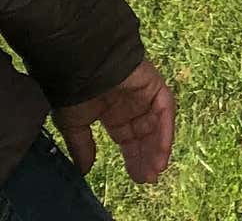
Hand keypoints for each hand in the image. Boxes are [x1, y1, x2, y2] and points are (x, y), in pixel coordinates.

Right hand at [53, 55, 175, 183]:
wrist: (82, 65)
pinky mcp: (155, 85)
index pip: (129, 139)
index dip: (134, 158)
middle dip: (147, 157)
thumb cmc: (74, 91)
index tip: (138, 178)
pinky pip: (165, 109)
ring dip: (158, 147)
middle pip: (145, 135)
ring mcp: (145, 94)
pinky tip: (161, 151)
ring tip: (156, 170)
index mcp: (114, 113)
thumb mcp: (74, 125)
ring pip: (157, 124)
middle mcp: (132, 104)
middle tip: (149, 178)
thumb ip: (83, 146)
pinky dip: (165, 130)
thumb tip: (84, 171)